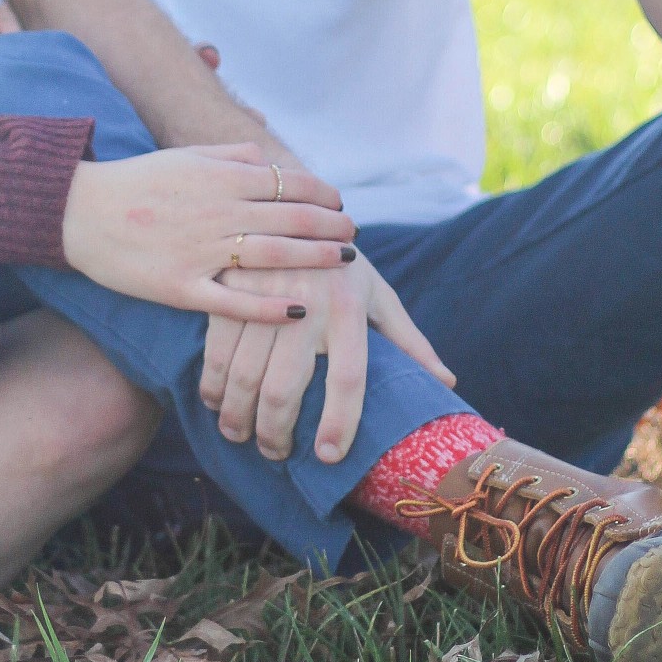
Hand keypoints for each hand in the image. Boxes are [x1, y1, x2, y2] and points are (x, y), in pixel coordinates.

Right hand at [61, 146, 354, 323]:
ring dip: (315, 258)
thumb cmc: (136, 182)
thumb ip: (231, 156)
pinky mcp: (181, 286)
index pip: (288, 183)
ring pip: (272, 255)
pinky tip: (299, 311)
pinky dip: (269, 307)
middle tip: (354, 236)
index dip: (322, 195)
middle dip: (330, 227)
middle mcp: (216, 211)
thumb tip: (271, 159)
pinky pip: (233, 300)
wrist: (78, 211)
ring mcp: (200, 250)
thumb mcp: (184, 156)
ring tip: (343, 262)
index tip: (340, 205)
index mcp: (219, 178)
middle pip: (290, 219)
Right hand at [199, 261, 453, 463]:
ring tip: (241, 436)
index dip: (340, 423)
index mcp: (349, 307)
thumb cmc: (342, 264)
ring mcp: (263, 295)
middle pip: (284, 387)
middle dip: (276, 432)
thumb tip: (448, 382)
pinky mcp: (230, 289)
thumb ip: (408, 341)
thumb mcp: (378, 295)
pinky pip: (216, 350)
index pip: (347, 378)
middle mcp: (307, 302)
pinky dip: (213, 385)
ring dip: (238, 416)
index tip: (329, 456)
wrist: (292, 206)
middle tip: (275, 454)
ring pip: (244, 375)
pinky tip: (216, 403)